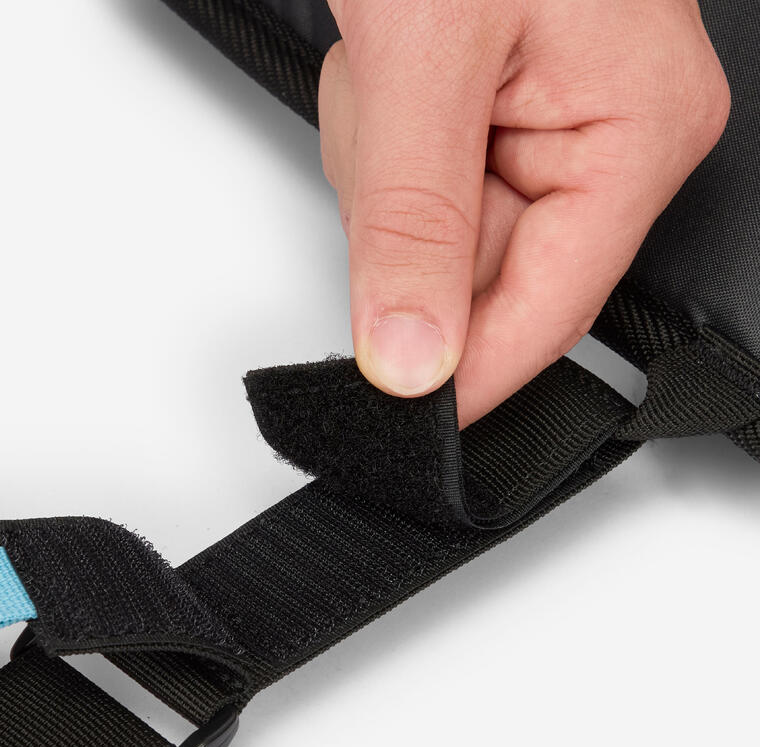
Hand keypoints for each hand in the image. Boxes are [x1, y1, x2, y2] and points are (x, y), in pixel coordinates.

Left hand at [319, 0, 729, 425]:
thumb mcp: (423, 58)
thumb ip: (416, 223)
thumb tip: (414, 358)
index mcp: (635, 132)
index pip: (550, 311)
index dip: (471, 373)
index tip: (404, 415)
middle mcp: (610, 138)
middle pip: (487, 275)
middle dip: (408, 224)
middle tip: (387, 125)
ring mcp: (555, 128)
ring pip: (444, 235)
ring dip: (388, 176)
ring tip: (392, 69)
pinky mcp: (500, 116)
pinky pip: (426, 186)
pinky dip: (386, 147)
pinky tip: (390, 70)